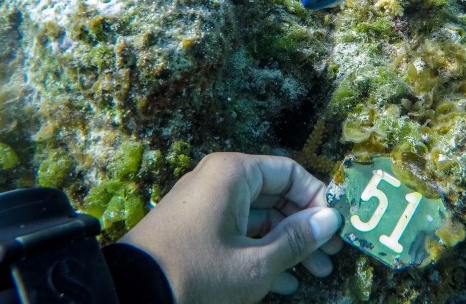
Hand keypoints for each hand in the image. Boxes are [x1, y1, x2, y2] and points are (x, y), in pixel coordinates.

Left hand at [120, 153, 343, 302]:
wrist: (131, 295)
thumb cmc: (197, 274)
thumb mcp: (255, 263)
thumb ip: (297, 240)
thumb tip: (330, 220)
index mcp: (234, 174)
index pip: (290, 172)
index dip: (317, 200)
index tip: (334, 230)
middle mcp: (219, 180)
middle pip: (276, 195)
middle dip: (305, 228)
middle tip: (330, 258)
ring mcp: (206, 204)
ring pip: (259, 217)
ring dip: (287, 245)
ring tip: (315, 274)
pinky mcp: (196, 228)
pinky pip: (238, 231)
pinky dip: (261, 251)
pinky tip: (284, 281)